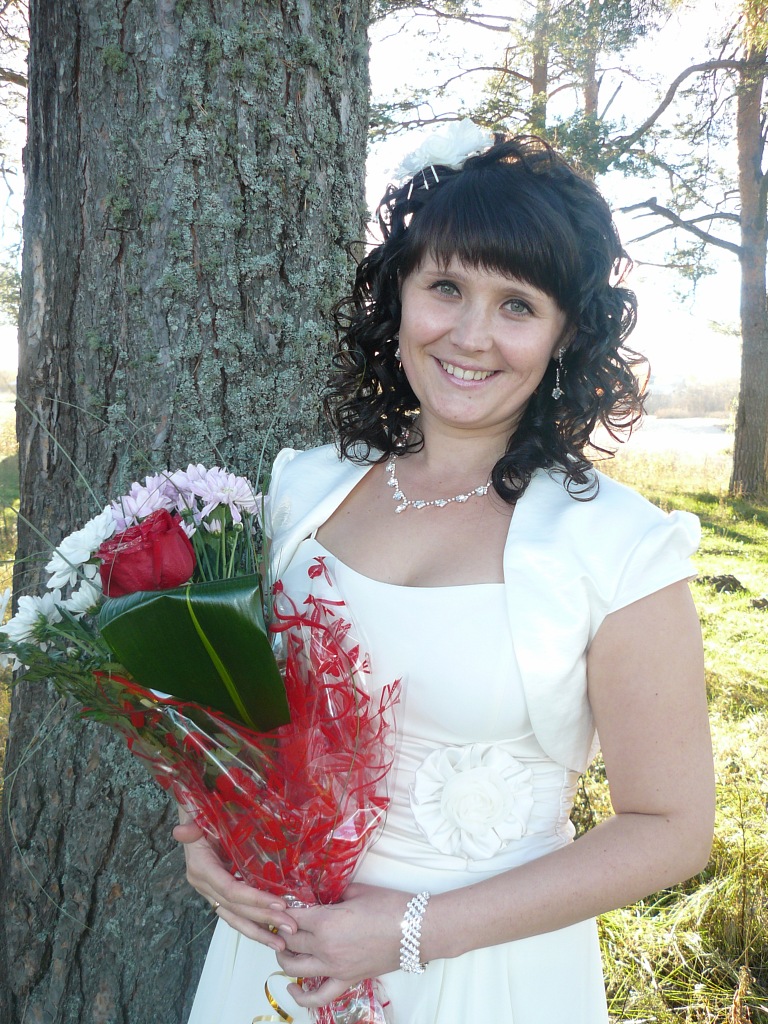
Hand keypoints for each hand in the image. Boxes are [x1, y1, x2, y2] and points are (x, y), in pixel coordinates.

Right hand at [173, 818, 297, 949]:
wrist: (194, 814)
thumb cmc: (202, 812)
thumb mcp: (198, 816)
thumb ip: (192, 827)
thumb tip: (182, 831)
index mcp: (201, 868)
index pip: (230, 890)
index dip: (254, 899)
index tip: (281, 904)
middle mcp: (204, 884)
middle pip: (236, 909)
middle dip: (264, 920)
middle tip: (291, 930)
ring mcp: (210, 891)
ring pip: (235, 918)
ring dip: (259, 931)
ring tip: (282, 944)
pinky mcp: (217, 892)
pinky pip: (235, 913)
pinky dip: (252, 924)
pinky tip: (269, 933)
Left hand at [275, 884, 407, 1008]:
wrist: (417, 930)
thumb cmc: (391, 905)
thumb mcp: (357, 891)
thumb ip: (334, 894)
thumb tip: (321, 896)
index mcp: (326, 922)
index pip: (291, 917)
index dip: (282, 911)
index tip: (279, 907)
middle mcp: (325, 948)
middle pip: (289, 941)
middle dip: (281, 931)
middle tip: (281, 923)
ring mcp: (335, 968)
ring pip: (294, 968)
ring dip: (283, 957)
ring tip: (284, 948)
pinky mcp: (347, 980)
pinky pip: (319, 996)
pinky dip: (302, 998)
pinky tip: (292, 990)